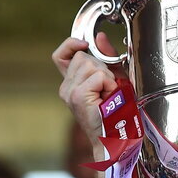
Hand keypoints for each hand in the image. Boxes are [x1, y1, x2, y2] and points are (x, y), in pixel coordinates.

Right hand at [52, 33, 120, 156]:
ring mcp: (70, 92)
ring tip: (108, 96)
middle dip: (101, 68)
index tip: (84, 44)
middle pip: (83, 56)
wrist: (115, 140)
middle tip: (107, 90)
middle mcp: (66, 88)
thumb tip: (100, 37)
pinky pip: (97, 75)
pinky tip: (108, 99)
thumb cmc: (116, 114)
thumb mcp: (113, 80)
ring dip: (106, 77)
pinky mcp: (78, 96)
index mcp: (71, 84)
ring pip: (90, 64)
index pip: (61, 55)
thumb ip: (107, 59)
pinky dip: (108, 84)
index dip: (70, 44)